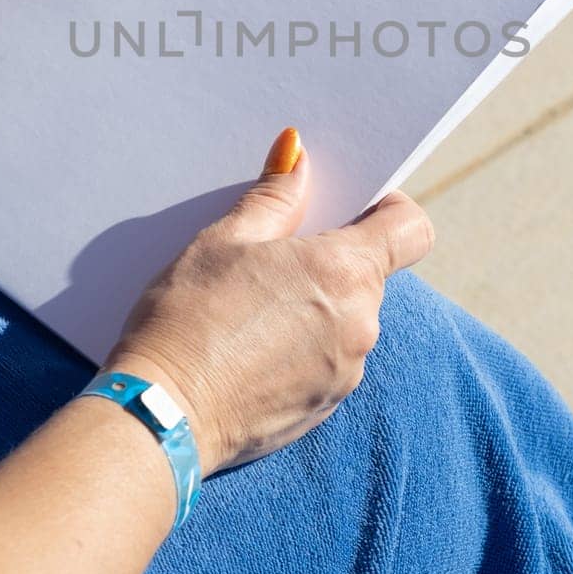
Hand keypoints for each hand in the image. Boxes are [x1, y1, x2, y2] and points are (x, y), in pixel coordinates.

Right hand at [110, 129, 434, 473]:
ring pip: (347, 319)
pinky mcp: (324, 407)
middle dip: (332, 259)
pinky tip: (251, 347)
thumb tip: (299, 157)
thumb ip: (275, 197)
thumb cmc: (187, 318)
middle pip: (371, 274)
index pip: (411, 229)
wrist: (160, 416)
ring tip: (254, 307)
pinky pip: (328, 360)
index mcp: (345, 271)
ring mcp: (346, 371)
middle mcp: (360, 324)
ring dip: (316, 306)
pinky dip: (303, 347)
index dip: (388, 209)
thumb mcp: (224, 240)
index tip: (352, 206)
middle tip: (275, 256)